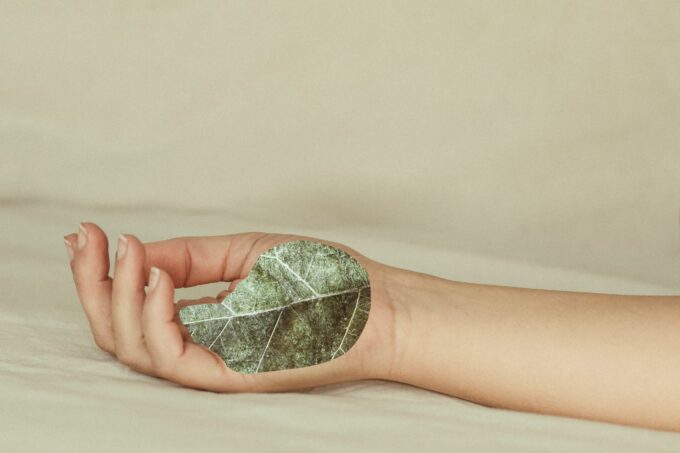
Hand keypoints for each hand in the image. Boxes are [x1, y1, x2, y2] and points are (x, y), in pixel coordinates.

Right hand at [64, 223, 396, 391]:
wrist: (378, 304)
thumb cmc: (323, 277)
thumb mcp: (245, 254)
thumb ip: (190, 258)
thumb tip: (133, 251)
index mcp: (203, 318)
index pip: (135, 307)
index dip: (101, 272)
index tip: (88, 232)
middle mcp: (202, 344)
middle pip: (120, 333)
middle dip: (91, 285)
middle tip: (85, 239)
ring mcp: (216, 362)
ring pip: (135, 349)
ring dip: (116, 297)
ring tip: (125, 252)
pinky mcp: (233, 375)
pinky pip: (172, 359)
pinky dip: (153, 317)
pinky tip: (156, 277)